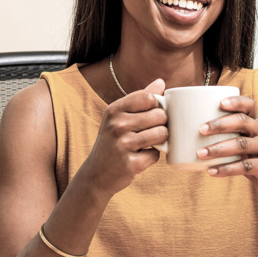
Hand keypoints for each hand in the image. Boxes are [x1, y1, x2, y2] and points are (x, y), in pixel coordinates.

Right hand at [79, 79, 167, 196]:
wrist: (95, 175)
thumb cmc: (112, 141)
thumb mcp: (118, 117)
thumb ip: (139, 99)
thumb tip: (161, 82)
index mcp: (114, 110)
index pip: (149, 97)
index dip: (156, 106)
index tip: (150, 114)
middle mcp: (117, 125)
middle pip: (160, 115)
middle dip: (161, 124)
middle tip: (149, 132)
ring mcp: (123, 145)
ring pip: (162, 134)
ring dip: (160, 140)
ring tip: (147, 144)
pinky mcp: (131, 164)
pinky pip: (156, 154)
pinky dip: (152, 157)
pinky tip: (139, 157)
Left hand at [195, 94, 257, 211]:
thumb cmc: (253, 159)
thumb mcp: (242, 145)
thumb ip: (225, 137)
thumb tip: (187, 133)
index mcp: (255, 124)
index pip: (249, 105)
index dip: (236, 102)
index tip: (219, 103)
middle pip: (242, 122)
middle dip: (219, 124)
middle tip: (200, 130)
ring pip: (242, 144)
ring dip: (218, 148)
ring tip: (200, 153)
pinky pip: (246, 166)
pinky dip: (226, 169)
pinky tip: (211, 171)